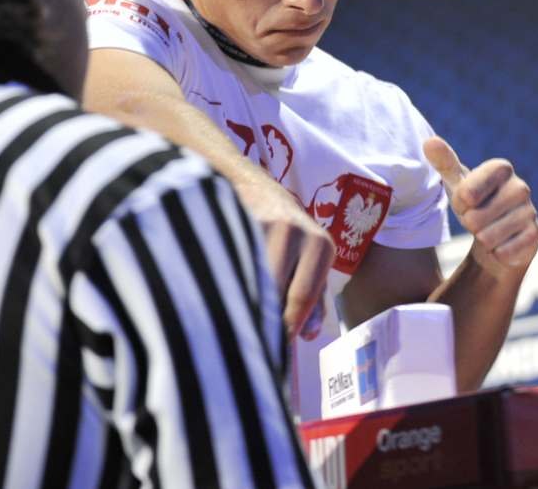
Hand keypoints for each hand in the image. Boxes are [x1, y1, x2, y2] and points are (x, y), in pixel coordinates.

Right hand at [233, 175, 334, 339]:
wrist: (256, 187)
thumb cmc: (288, 233)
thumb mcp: (310, 258)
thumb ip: (314, 296)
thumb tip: (308, 335)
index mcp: (321, 246)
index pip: (302, 297)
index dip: (285, 327)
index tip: (272, 349)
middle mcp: (296, 231)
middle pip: (274, 289)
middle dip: (261, 317)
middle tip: (247, 337)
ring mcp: (263, 223)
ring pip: (250, 276)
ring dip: (240, 300)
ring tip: (230, 315)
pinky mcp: (234, 218)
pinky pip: (229, 260)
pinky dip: (223, 279)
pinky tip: (216, 288)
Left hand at [423, 136, 537, 276]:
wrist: (497, 232)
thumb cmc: (473, 202)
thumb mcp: (456, 182)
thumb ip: (443, 162)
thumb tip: (430, 142)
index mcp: (501, 168)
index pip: (467, 193)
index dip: (460, 202)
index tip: (466, 200)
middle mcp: (520, 187)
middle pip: (475, 219)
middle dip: (470, 223)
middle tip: (477, 217)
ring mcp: (530, 211)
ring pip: (488, 238)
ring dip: (482, 239)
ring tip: (489, 229)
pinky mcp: (535, 235)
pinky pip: (503, 252)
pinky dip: (496, 252)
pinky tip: (501, 243)